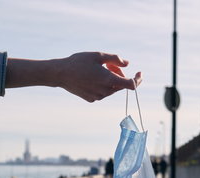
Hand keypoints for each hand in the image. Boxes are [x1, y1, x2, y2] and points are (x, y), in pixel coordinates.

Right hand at [5, 52, 141, 101]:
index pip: (131, 85)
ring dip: (111, 80)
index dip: (138, 79)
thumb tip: (127, 64)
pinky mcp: (91, 99)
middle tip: (109, 64)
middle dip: (119, 75)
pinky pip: (102, 92)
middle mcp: (105, 92)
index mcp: (109, 81)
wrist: (60, 74)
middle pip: (120, 86)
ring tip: (98, 69)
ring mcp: (98, 97)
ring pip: (112, 89)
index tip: (139, 73)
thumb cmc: (78, 62)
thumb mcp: (98, 55)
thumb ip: (115, 59)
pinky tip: (91, 76)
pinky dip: (102, 85)